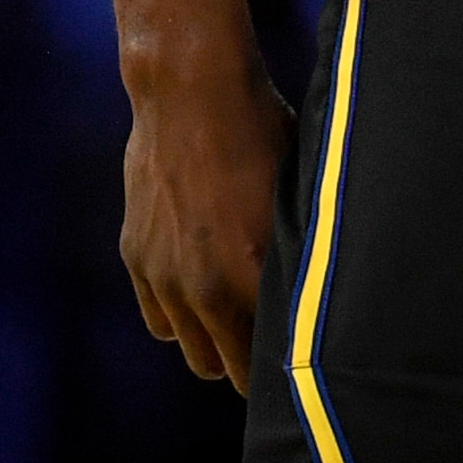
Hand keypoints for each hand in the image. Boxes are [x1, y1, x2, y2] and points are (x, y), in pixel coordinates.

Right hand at [122, 47, 294, 389]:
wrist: (193, 94)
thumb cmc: (263, 136)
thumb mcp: (298, 198)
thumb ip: (299, 256)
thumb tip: (326, 297)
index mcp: (253, 275)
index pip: (267, 360)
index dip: (284, 365)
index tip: (300, 360)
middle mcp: (204, 287)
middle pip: (223, 368)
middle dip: (247, 362)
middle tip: (269, 343)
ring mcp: (163, 275)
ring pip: (188, 349)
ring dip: (210, 341)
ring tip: (236, 317)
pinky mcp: (136, 258)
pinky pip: (158, 319)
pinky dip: (178, 315)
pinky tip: (202, 289)